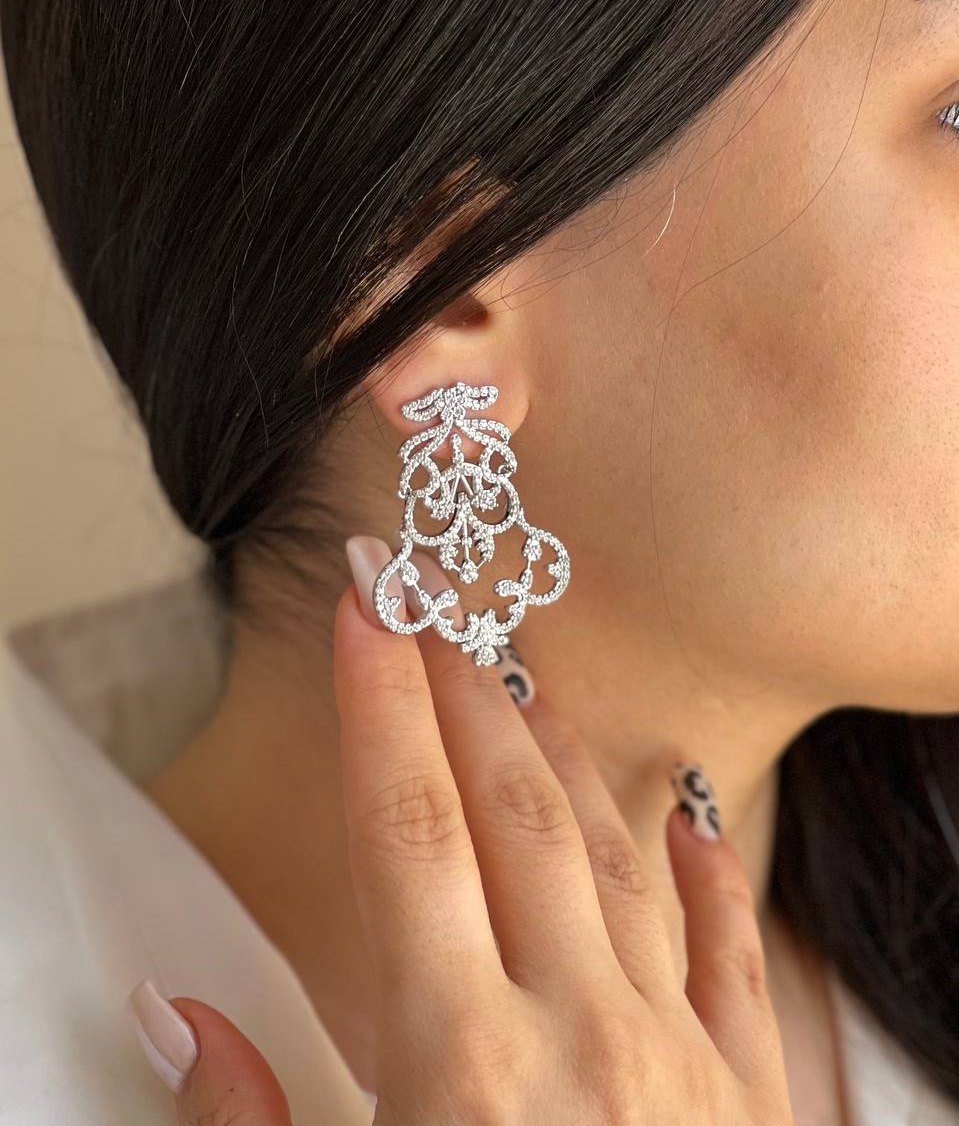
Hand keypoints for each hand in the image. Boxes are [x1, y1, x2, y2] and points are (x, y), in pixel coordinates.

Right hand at [130, 538, 793, 1123]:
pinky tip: (688, 813)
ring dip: (562, 753)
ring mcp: (679, 1061)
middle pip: (510, 812)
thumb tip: (182, 1016)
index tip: (361, 610)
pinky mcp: (752, 1102)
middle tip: (428, 604)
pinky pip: (733, 955)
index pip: (407, 831)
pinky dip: (706, 873)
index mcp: (462, 1070)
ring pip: (614, 854)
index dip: (377, 705)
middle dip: (461, 691)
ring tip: (523, 677)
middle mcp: (581, 1035)